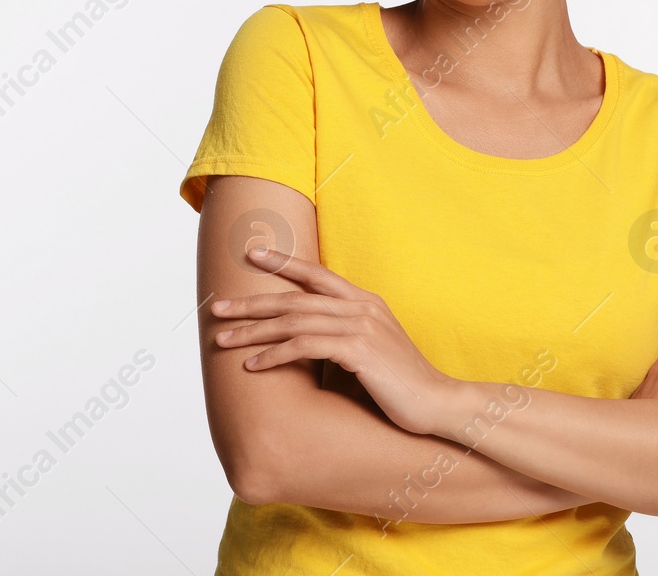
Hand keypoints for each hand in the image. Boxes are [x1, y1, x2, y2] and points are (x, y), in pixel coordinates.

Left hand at [211, 247, 458, 435]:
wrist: (438, 403)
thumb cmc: (401, 384)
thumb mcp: (371, 350)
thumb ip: (344, 337)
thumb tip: (308, 342)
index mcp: (365, 301)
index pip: (316, 274)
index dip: (283, 261)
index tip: (252, 254)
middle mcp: (361, 307)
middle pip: (295, 297)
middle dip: (252, 302)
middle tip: (219, 307)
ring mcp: (361, 326)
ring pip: (293, 320)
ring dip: (253, 331)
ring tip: (223, 340)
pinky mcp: (359, 350)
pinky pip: (305, 345)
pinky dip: (274, 355)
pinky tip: (253, 366)